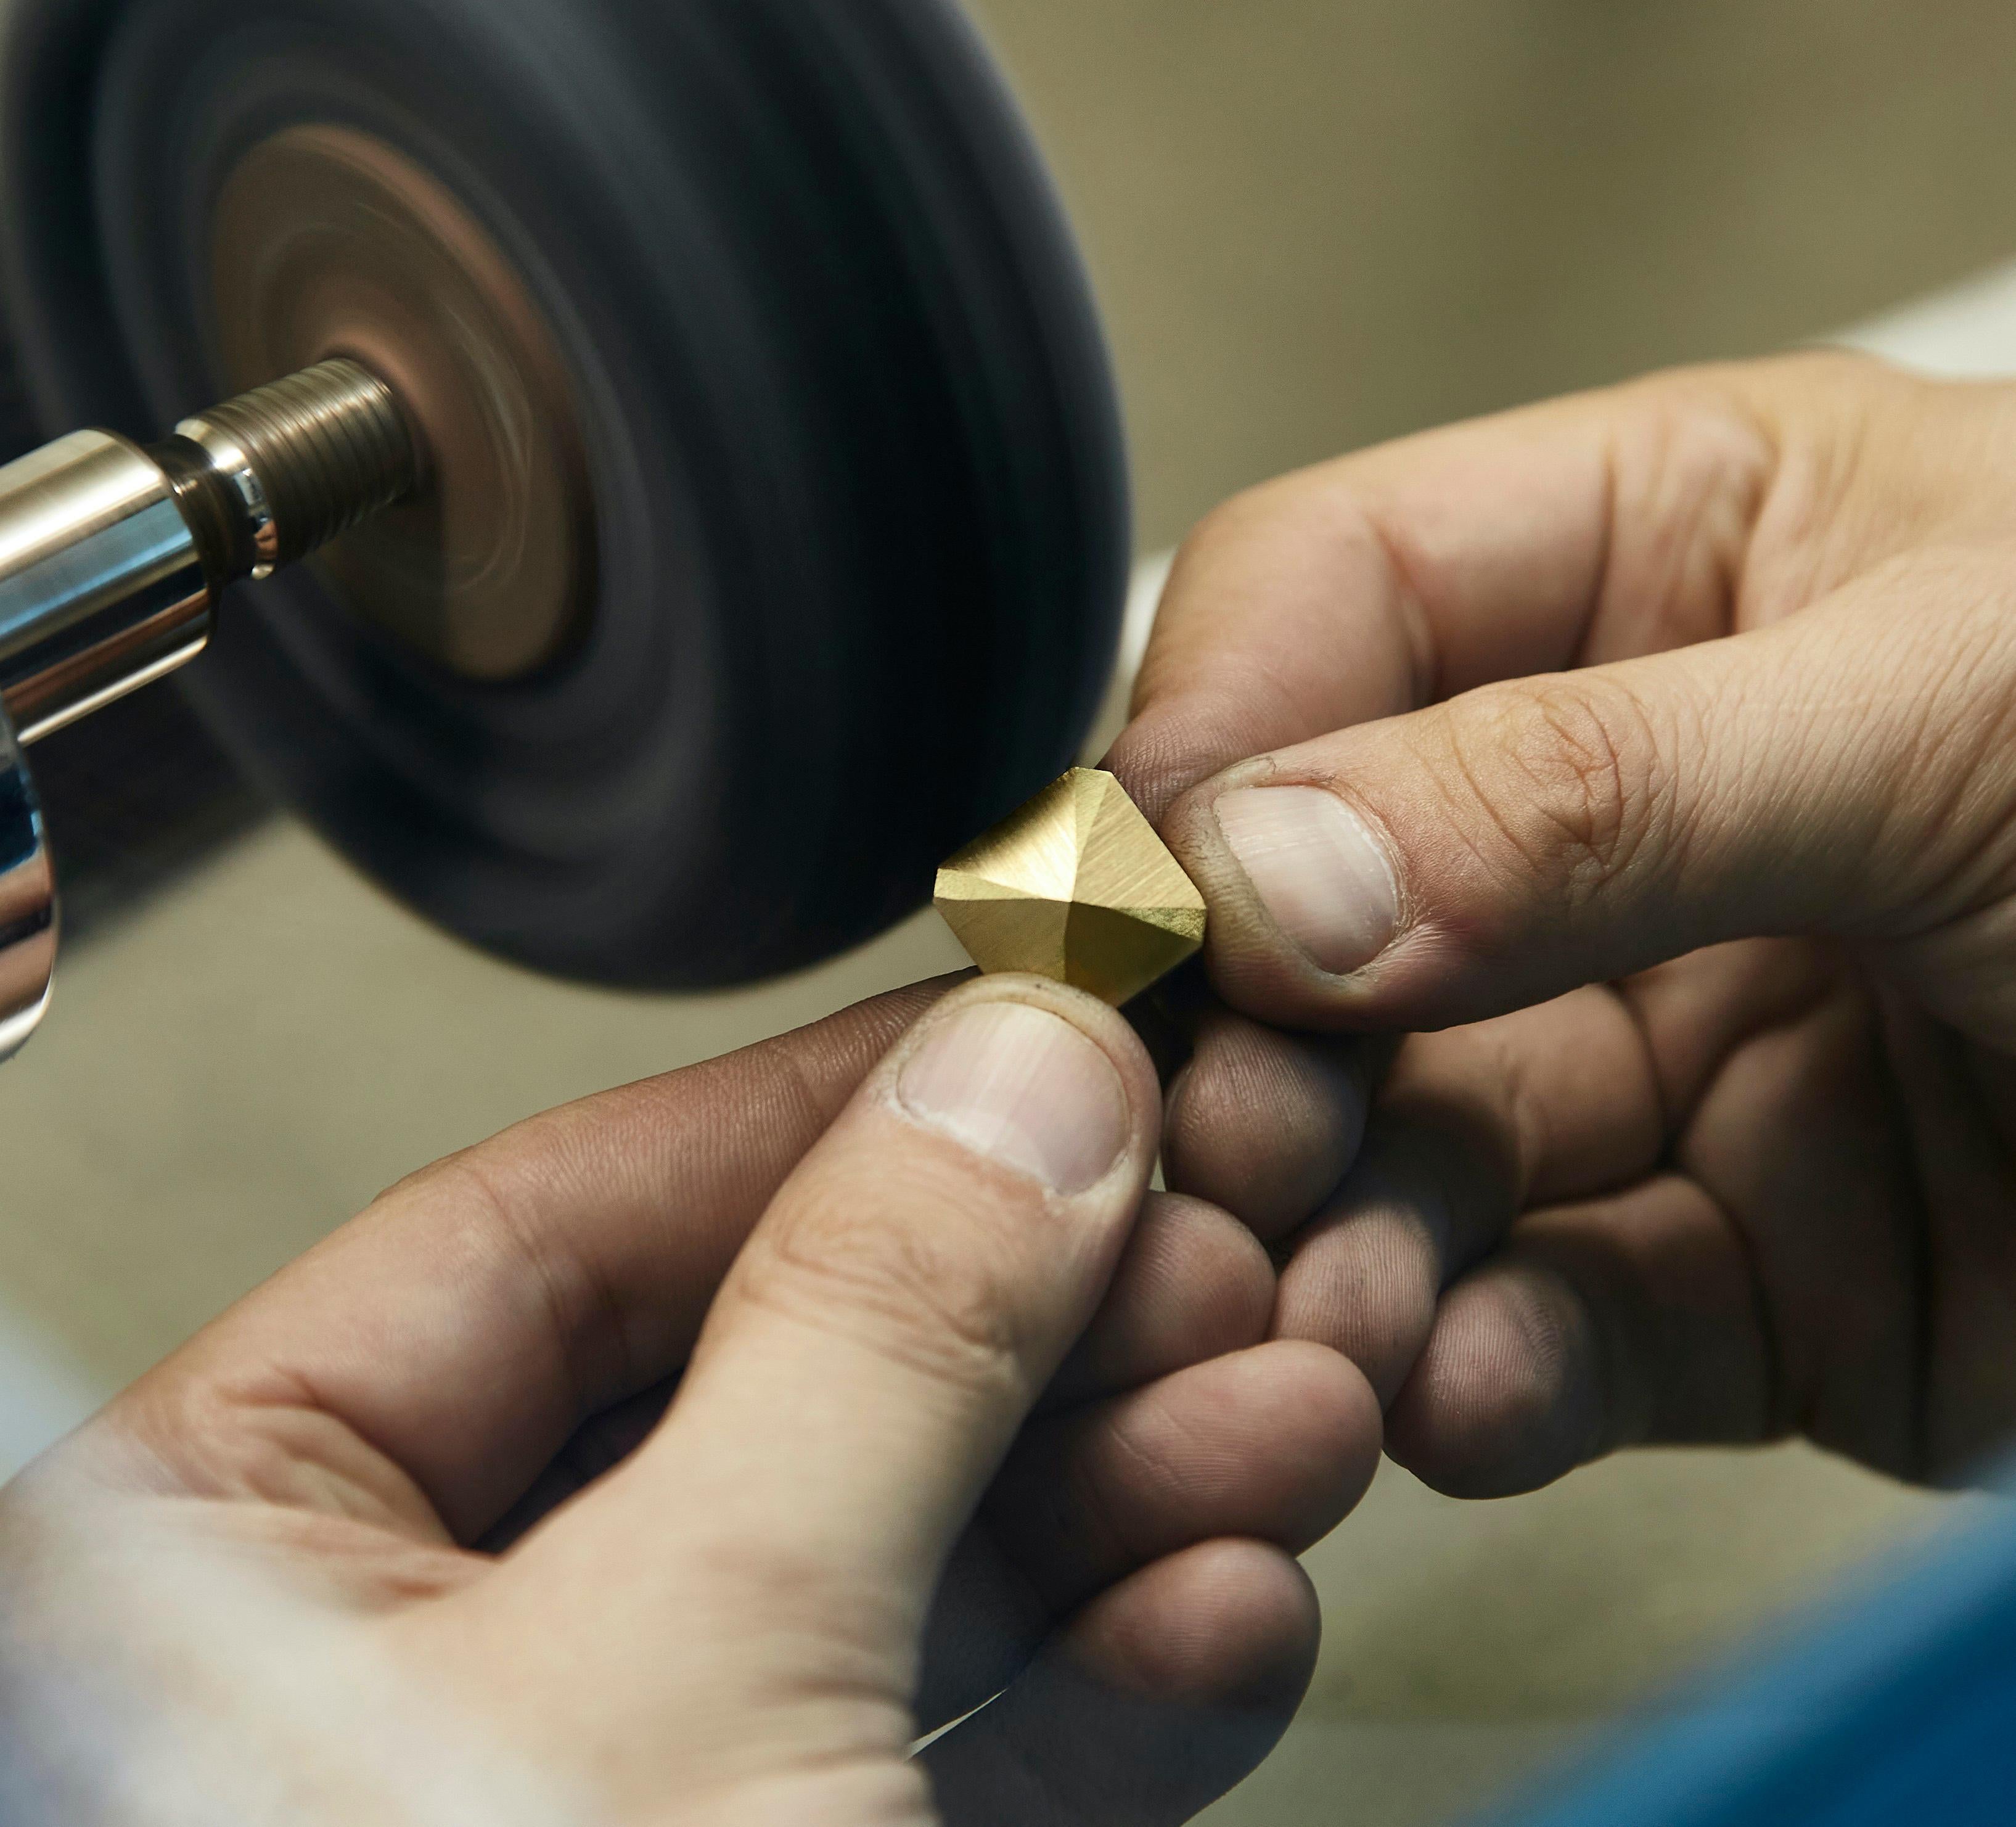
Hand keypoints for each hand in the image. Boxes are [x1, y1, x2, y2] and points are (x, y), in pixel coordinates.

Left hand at [0, 976, 1376, 1824]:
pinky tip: (1240, 1591)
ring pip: (879, 1561)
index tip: (1036, 1030)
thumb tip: (1020, 1075)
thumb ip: (866, 1336)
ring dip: (1115, 1478)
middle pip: (766, 1385)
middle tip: (1216, 1227)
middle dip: (1031, 1315)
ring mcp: (604, 1795)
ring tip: (1298, 1392)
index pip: (572, 1218)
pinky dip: (1109, 1676)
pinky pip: (940, 1753)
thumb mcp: (690, 1675)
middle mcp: (404, 1663)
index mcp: (238, 1553)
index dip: (835, 1104)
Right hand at [1113, 352, 2015, 1494]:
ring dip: (1336, 1230)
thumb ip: (1594, 780)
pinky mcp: (1736, 1266)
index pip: (1324, 609)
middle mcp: (1624, 809)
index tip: (1150, 904)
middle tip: (1230, 1146)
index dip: (1210, 743)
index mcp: (1666, 565)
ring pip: (1401, 1142)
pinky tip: (1447, 1385)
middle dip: (1251, 1036)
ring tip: (1319, 1302)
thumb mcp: (1972, 710)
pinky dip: (1474, 1368)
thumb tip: (1262, 872)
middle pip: (1316, 908)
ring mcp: (1667, 1043)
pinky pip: (1541, 1321)